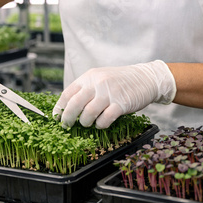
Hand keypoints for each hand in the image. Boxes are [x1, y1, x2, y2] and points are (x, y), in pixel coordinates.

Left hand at [52, 60, 175, 128]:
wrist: (145, 78)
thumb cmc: (120, 81)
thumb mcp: (100, 78)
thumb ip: (86, 89)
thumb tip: (68, 106)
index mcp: (89, 77)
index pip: (67, 93)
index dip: (59, 108)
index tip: (56, 117)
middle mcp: (97, 83)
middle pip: (74, 104)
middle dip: (68, 118)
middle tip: (67, 125)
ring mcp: (109, 93)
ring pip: (88, 114)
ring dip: (86, 123)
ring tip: (89, 123)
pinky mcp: (121, 104)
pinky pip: (104, 119)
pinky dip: (100, 125)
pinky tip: (101, 123)